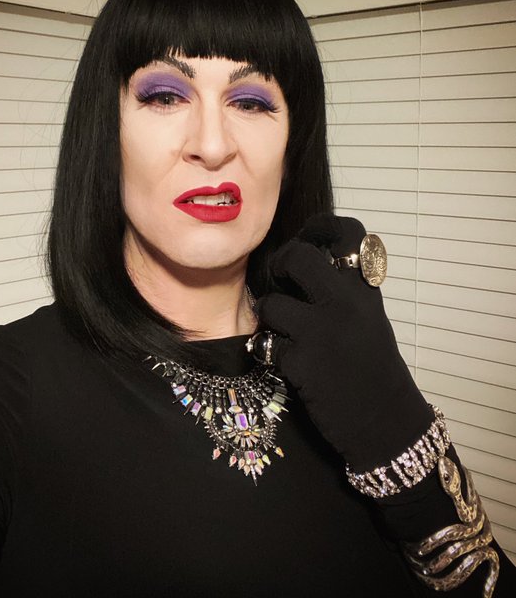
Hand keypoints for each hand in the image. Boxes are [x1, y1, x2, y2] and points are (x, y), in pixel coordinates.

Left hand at [255, 214, 431, 470]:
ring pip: (271, 303)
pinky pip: (266, 344)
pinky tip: (283, 361)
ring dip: (269, 317)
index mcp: (366, 289)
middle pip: (297, 256)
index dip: (320, 228)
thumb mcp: (367, 318)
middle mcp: (345, 302)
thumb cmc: (374, 369)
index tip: (308, 241)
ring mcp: (322, 331)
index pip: (347, 232)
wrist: (386, 424)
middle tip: (281, 283)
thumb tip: (297, 264)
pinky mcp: (301, 363)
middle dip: (280, 266)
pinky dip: (268, 352)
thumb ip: (341, 290)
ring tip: (280, 331)